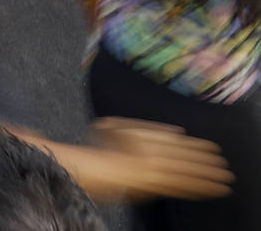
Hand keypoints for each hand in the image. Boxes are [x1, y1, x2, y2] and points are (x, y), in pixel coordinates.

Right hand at [88, 117, 232, 200]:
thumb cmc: (103, 146)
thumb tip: (177, 132)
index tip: (212, 149)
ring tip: (224, 181)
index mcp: (148, 139)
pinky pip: (181, 189)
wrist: (95, 169)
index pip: (179, 143)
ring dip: (208, 178)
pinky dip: (197, 190)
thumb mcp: (117, 125)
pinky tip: (209, 192)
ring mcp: (156, 171)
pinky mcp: (156, 187)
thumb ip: (147, 127)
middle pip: (187, 159)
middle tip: (224, 166)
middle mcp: (156, 154)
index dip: (197, 146)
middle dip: (207, 164)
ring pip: (188, 175)